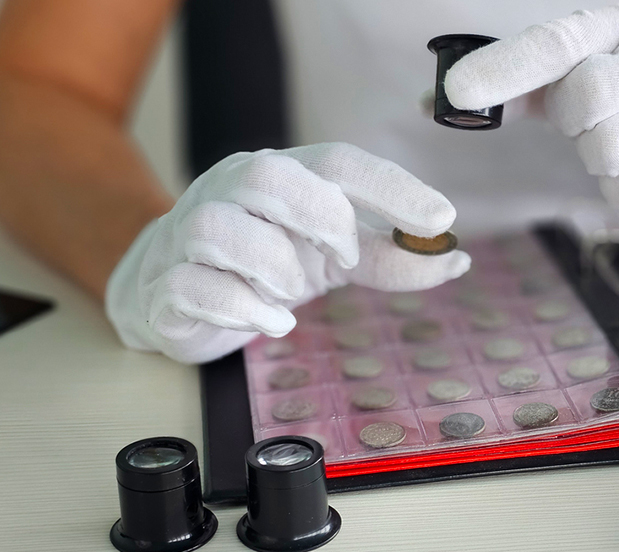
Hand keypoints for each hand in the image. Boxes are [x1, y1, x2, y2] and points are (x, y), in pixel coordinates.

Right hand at [105, 143, 470, 363]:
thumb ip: (390, 258)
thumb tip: (456, 259)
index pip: (337, 162)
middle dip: (320, 216)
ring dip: (272, 265)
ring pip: (217, 227)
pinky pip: (190, 284)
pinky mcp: (163, 286)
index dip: (392, 187)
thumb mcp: (331, 257)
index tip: (442, 221)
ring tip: (293, 295)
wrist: (169, 294)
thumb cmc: (261, 265)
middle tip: (345, 258)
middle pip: (268, 175)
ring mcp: (187, 235)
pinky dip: (240, 307)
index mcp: (280, 177)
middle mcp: (229, 193)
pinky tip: (271, 322)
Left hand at [444, 3, 618, 214]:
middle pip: (589, 97)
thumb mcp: (568, 79)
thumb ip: (510, 87)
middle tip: (584, 124)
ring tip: (612, 144)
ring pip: (613, 149)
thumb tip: (435, 102)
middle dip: (574, 121)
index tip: (458, 90)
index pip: (556, 42)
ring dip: (598, 158)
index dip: (505, 67)